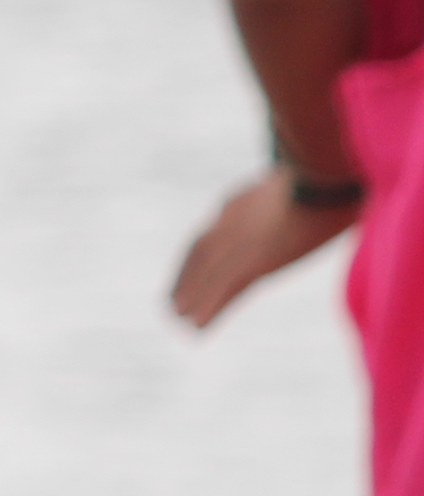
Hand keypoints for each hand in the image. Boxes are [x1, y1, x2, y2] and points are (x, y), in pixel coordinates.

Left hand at [171, 169, 362, 328]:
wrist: (322, 169)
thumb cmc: (324, 174)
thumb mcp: (297, 184)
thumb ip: (293, 196)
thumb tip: (316, 199)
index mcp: (239, 204)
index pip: (210, 235)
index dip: (195, 258)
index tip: (186, 273)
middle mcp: (230, 222)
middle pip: (199, 254)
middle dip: (185, 278)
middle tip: (171, 303)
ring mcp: (240, 240)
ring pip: (207, 274)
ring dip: (191, 297)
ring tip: (177, 320)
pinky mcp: (256, 258)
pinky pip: (225, 286)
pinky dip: (209, 306)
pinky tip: (196, 326)